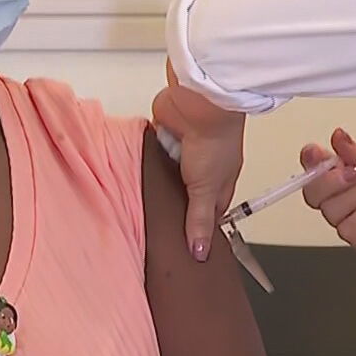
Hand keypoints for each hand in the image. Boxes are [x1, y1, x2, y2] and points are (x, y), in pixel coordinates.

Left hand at [152, 62, 245, 260]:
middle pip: (184, 195)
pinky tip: (135, 177)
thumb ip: (199, 220)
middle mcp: (203, 168)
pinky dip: (146, 162)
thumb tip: (201, 253)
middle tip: (154, 230)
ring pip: (166, 176)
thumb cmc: (215, 140)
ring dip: (157, 184)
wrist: (199, 103)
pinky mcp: (164, 137)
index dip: (197, 228)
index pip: (208, 213)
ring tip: (137, 207)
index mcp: (220, 182)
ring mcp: (182, 152)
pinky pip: (152, 156)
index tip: (184, 245)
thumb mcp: (206, 190)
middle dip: (172, 206)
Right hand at [299, 129, 355, 253]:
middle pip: (313, 193)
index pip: (313, 169)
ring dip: (355, 194)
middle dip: (329, 179)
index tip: (315, 152)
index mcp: (345, 174)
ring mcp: (352, 218)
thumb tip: (336, 137)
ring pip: (330, 210)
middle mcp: (345, 198)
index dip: (310, 161)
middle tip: (354, 170)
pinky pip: (347, 228)